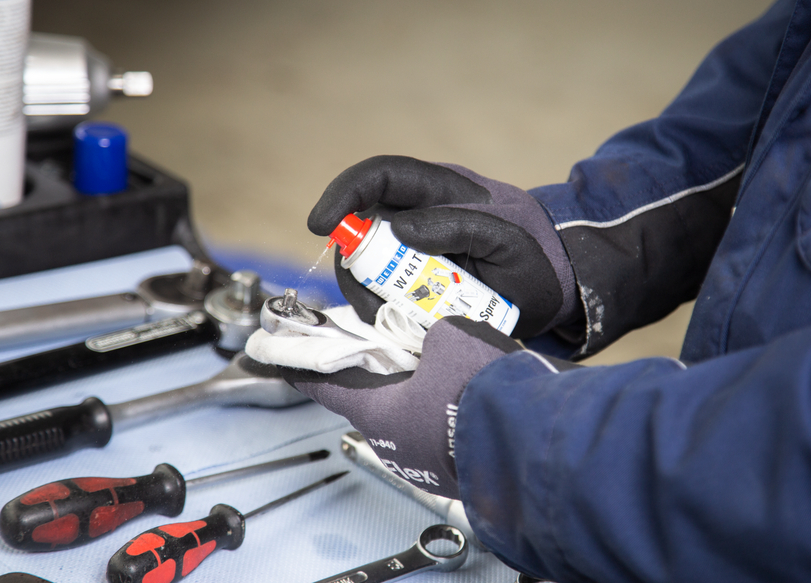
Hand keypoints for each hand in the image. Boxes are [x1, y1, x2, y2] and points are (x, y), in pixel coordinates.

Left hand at [282, 316, 523, 498]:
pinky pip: (437, 438)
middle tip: (391, 350)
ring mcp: (421, 466)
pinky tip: (466, 401)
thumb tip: (438, 341)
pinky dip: (443, 417)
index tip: (281, 360)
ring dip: (416, 398)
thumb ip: (431, 335)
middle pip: (371, 400)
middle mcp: (390, 443)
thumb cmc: (479, 389)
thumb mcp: (451, 337)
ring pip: (408, 420)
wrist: (529, 443)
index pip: (325, 385)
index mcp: (376, 410)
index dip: (301, 368)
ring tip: (443, 373)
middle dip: (379, 376)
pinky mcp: (451, 475)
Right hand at [308, 155, 579, 337]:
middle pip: (360, 225)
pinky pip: (381, 293)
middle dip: (352, 263)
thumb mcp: (511, 244)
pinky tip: (404, 328)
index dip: (344, 194)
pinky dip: (381, 312)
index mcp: (444, 190)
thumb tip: (399, 229)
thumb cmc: (537, 261)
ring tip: (395, 321)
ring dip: (366, 295)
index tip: (320, 227)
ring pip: (365, 264)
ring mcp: (414, 250)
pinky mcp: (414, 283)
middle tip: (370, 301)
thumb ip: (462, 228)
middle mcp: (420, 215)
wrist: (556, 292)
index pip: (381, 175)